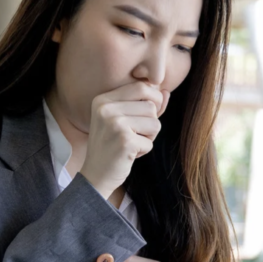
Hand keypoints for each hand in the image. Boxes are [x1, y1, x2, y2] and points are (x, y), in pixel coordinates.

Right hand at [79, 82, 170, 199]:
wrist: (96, 174)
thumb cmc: (112, 146)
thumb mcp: (125, 120)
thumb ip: (144, 104)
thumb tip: (167, 91)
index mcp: (104, 99)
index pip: (141, 86)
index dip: (153, 99)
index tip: (146, 115)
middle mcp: (106, 109)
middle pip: (151, 106)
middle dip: (151, 122)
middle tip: (136, 134)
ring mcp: (114, 124)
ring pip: (155, 123)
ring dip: (149, 137)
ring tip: (132, 143)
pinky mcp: (124, 141)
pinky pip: (150, 142)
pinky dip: (144, 150)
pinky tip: (129, 154)